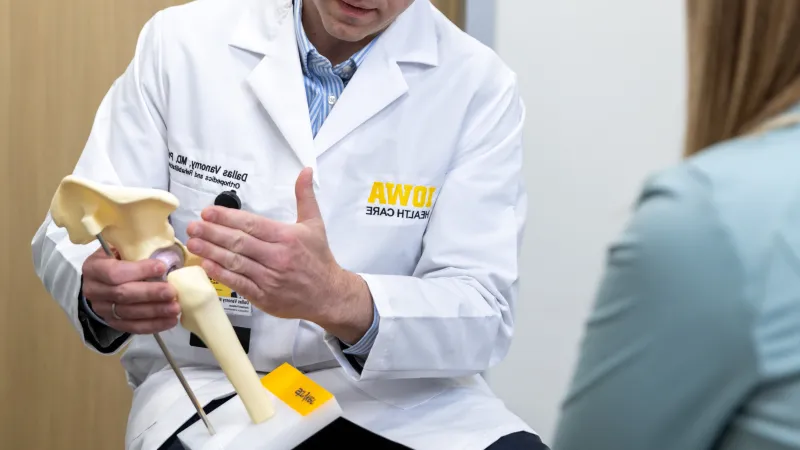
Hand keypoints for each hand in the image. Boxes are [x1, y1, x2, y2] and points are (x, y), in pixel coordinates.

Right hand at [81, 247, 179, 333]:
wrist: (102, 280)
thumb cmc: (117, 260)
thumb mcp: (120, 249)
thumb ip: (135, 251)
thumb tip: (165, 256)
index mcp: (94, 268)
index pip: (115, 272)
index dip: (139, 271)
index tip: (162, 267)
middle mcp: (94, 290)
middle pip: (123, 294)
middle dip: (150, 293)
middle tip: (172, 292)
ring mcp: (102, 309)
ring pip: (129, 313)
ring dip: (155, 311)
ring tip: (175, 308)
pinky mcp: (112, 322)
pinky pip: (133, 327)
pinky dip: (153, 325)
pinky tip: (170, 321)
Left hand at [185, 167, 373, 343]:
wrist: (328, 295)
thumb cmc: (319, 259)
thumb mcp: (314, 224)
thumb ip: (305, 196)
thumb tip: (305, 171)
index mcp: (287, 237)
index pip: (251, 224)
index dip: (227, 217)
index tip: (208, 212)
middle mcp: (277, 257)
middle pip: (238, 242)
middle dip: (212, 233)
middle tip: (193, 226)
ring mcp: (269, 278)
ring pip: (235, 262)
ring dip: (211, 252)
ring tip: (193, 244)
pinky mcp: (264, 296)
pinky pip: (238, 283)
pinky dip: (221, 274)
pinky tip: (207, 265)